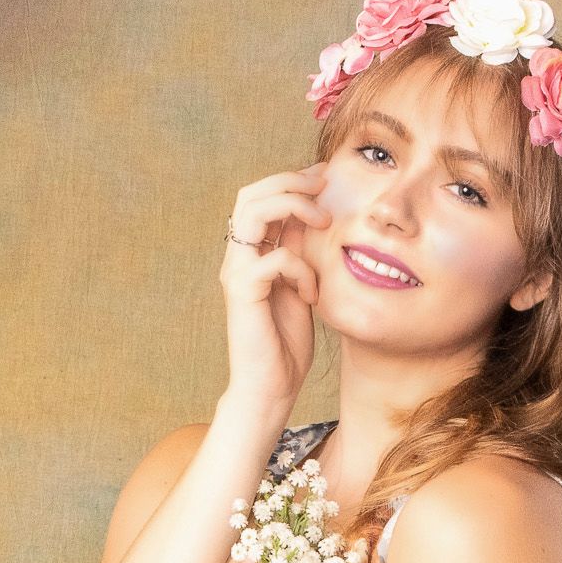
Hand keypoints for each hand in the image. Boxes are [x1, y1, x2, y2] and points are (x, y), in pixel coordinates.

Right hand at [222, 164, 331, 411]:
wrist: (272, 387)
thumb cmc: (287, 341)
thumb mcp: (302, 284)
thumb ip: (300, 251)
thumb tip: (314, 212)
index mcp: (251, 253)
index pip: (259, 197)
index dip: (290, 179)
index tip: (323, 175)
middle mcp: (238, 258)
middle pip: (249, 195)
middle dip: (289, 181)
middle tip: (323, 185)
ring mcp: (237, 274)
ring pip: (252, 213)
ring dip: (292, 207)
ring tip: (323, 221)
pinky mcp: (243, 294)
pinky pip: (274, 260)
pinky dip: (301, 269)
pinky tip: (312, 294)